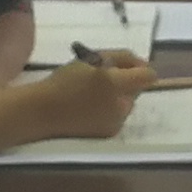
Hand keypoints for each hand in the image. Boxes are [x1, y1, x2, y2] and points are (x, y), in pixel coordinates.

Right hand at [26, 53, 159, 139]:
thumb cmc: (63, 81)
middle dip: (125, 82)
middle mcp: (122, 105)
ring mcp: (117, 122)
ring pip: (127, 103)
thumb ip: (118, 58)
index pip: (148, 75)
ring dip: (118, 96)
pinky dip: (110, 110)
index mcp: (116, 84)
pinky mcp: (110, 133)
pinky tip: (91, 108)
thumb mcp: (90, 59)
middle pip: (137, 89)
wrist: (43, 112)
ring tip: (94, 94)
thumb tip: (139, 62)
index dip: (139, 67)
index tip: (124, 65)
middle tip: (104, 78)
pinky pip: (118, 116)